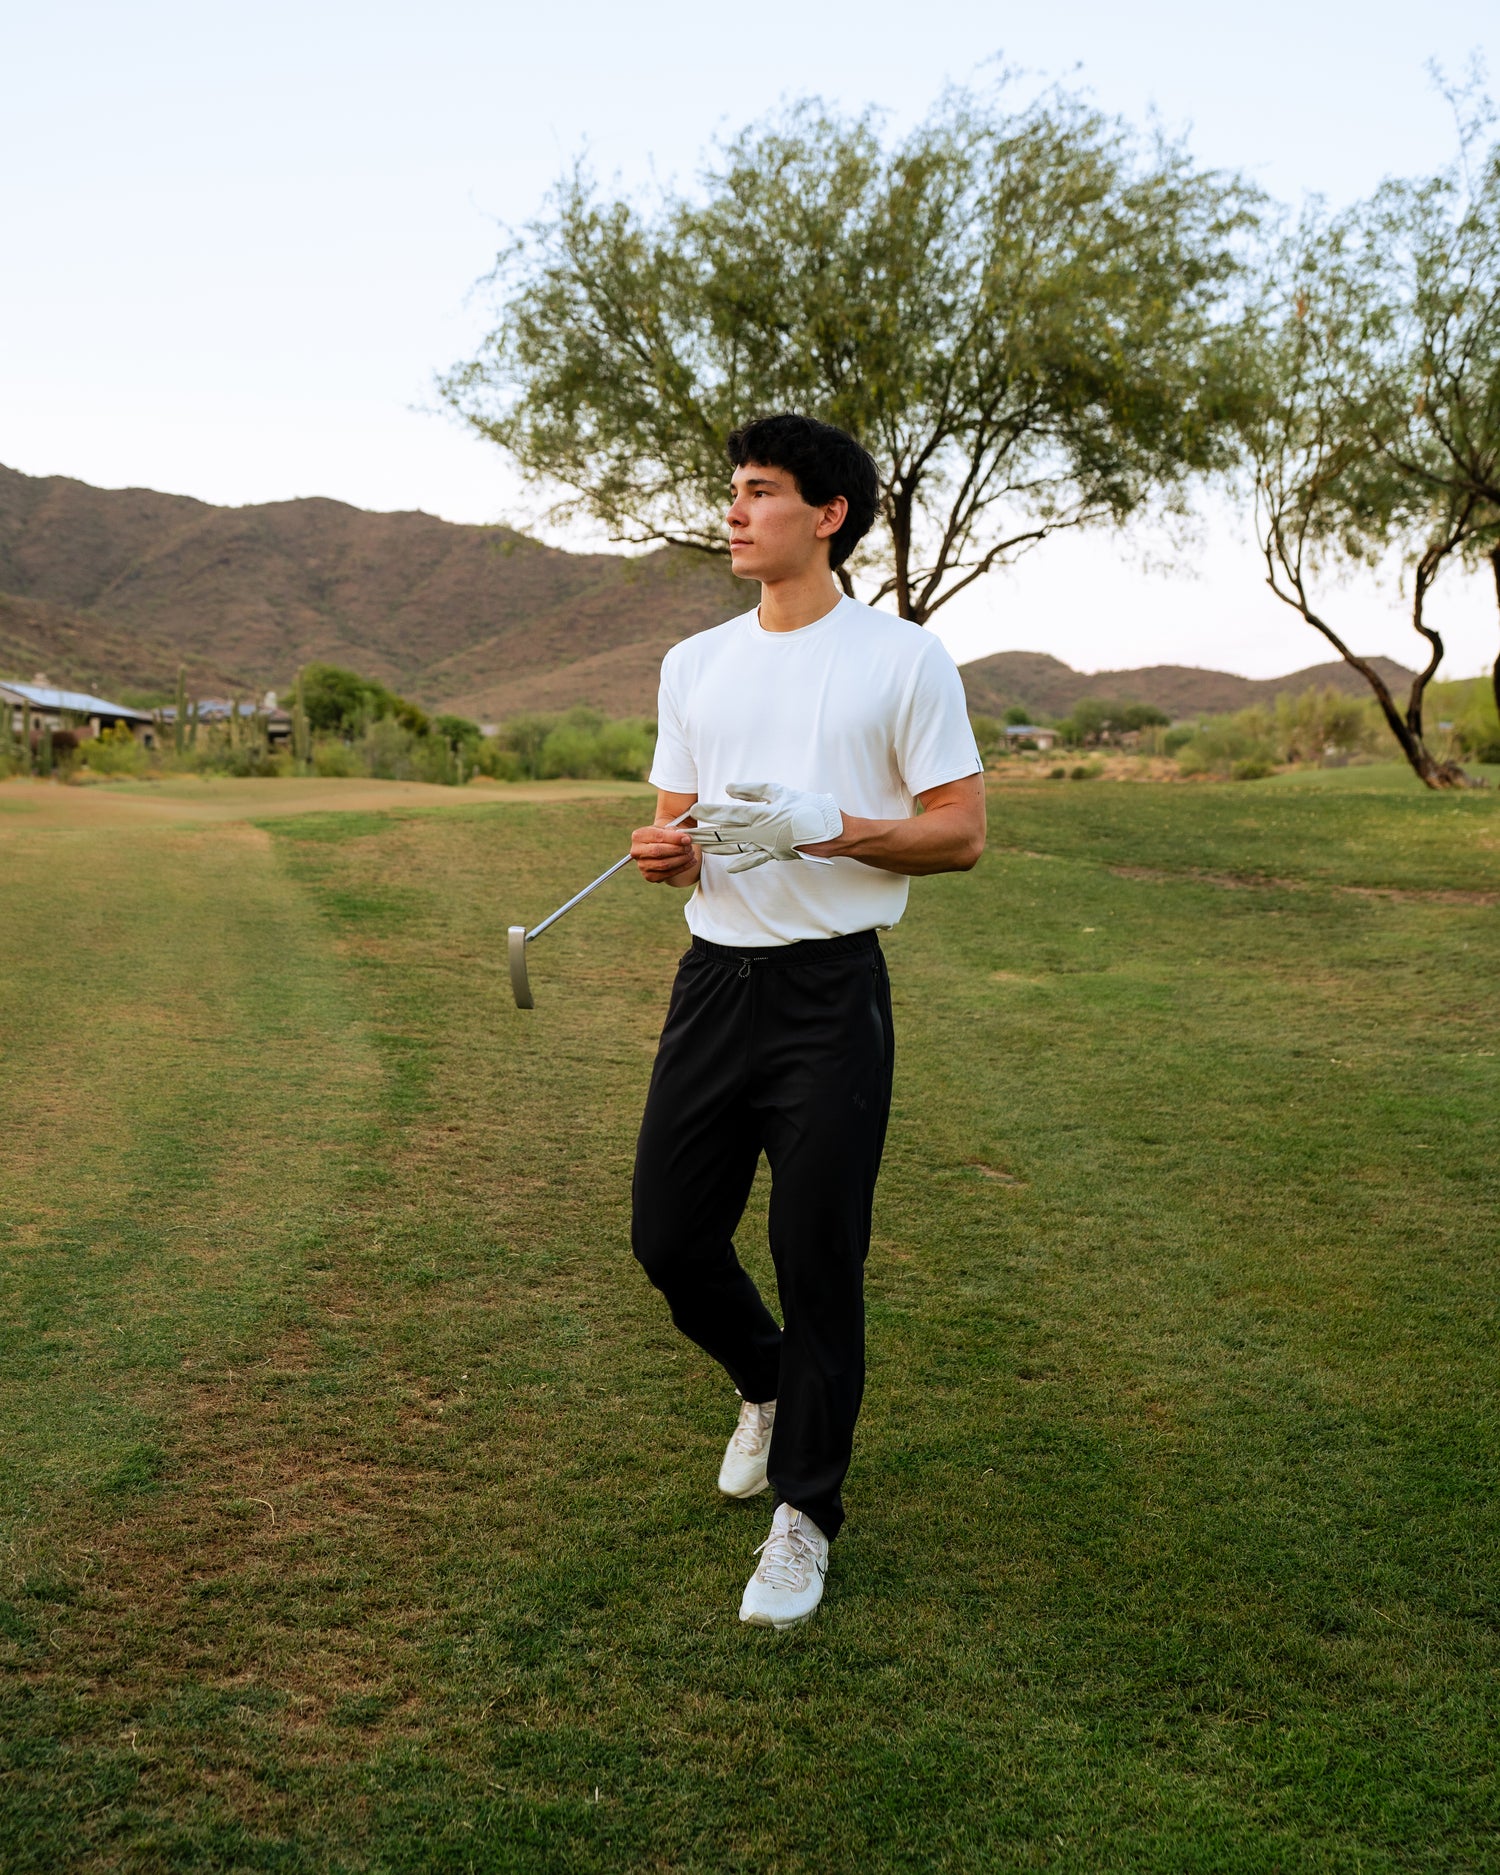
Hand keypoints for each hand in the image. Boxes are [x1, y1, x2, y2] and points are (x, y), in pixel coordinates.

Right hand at [631, 819, 701, 886]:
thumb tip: (686, 839)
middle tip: (690, 847)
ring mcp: (642, 865)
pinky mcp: (650, 876)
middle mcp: (636, 851)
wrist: (658, 847)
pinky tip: (690, 862)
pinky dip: (682, 868)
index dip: (674, 838)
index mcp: (638, 836)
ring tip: (691, 854)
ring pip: (664, 864)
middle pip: (658, 852)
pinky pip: (668, 874)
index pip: (657, 836)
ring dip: (681, 859)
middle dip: (678, 850)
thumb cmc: (663, 837)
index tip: (688, 839)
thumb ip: (674, 832)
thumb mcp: (666, 829)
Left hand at [689, 781, 842, 872]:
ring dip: (715, 848)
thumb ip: (752, 791)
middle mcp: (758, 833)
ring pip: (734, 848)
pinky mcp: (774, 854)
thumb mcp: (779, 791)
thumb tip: (728, 788)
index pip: (727, 814)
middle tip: (685, 834)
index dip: (709, 811)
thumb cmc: (807, 806)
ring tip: (700, 847)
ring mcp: (765, 846)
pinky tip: (730, 868)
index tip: (694, 810)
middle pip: (724, 834)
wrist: (830, 831)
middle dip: (703, 833)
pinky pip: (754, 861)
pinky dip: (742, 864)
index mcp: (759, 815)